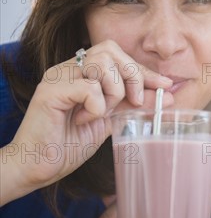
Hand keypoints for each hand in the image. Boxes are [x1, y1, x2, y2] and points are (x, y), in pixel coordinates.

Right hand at [1, 40, 172, 204]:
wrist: (37, 167)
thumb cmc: (69, 145)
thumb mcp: (110, 122)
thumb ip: (133, 106)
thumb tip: (166, 96)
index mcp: (81, 72)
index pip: (118, 56)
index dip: (144, 70)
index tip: (166, 85)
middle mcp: (68, 69)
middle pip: (110, 50)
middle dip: (133, 76)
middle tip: (134, 102)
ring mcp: (57, 77)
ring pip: (101, 64)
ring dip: (113, 92)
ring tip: (101, 114)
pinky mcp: (50, 92)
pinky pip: (89, 88)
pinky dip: (96, 107)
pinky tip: (83, 121)